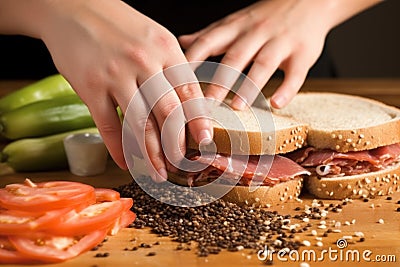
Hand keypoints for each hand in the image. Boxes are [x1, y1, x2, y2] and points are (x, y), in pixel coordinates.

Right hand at [39, 0, 211, 180]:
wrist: (70, 8)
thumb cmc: (117, 24)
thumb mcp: (154, 35)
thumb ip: (171, 66)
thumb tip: (188, 102)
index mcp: (165, 48)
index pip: (188, 91)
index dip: (199, 120)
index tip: (205, 141)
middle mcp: (142, 62)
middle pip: (167, 113)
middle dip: (177, 144)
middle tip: (183, 164)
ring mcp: (114, 75)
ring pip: (139, 125)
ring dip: (151, 155)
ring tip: (159, 173)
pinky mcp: (89, 88)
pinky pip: (108, 126)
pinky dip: (119, 149)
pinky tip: (127, 163)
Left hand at [179, 0, 379, 108]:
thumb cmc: (267, 15)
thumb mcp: (235, 21)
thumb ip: (209, 35)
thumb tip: (181, 43)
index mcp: (236, 28)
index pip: (209, 43)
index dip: (192, 61)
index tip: (177, 82)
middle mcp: (256, 34)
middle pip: (235, 57)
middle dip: (219, 81)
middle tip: (205, 104)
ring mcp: (280, 43)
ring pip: (263, 64)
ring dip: (250, 86)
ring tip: (238, 107)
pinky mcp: (303, 54)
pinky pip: (296, 73)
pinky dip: (287, 89)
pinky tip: (276, 104)